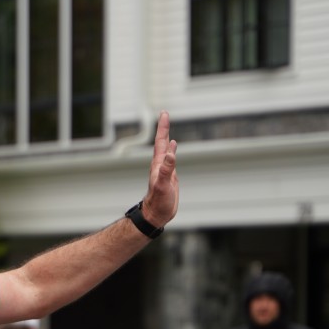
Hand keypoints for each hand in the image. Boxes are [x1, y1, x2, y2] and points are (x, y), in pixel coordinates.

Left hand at [142, 112, 178, 228]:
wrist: (155, 215)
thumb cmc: (158, 202)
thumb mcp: (163, 184)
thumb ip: (166, 169)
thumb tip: (170, 152)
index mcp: (158, 164)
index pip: (161, 141)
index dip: (163, 128)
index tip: (164, 113)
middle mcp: (160, 165)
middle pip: (162, 142)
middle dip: (163, 128)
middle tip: (164, 114)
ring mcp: (164, 170)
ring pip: (166, 150)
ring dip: (167, 138)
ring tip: (167, 128)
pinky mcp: (169, 177)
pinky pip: (170, 159)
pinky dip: (172, 151)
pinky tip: (173, 148)